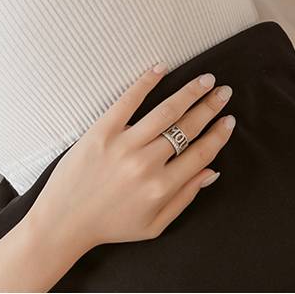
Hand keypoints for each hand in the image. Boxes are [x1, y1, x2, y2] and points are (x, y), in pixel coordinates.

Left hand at [24, 63, 234, 254]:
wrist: (65, 219)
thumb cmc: (111, 224)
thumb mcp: (154, 224)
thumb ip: (184, 198)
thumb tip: (211, 172)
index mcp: (162, 188)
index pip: (200, 153)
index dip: (218, 135)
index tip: (229, 120)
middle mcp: (146, 164)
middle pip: (187, 128)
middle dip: (209, 107)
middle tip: (223, 91)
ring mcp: (124, 144)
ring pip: (165, 112)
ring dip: (189, 92)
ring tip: (205, 80)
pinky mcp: (101, 130)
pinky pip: (127, 101)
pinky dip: (145, 82)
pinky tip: (161, 69)